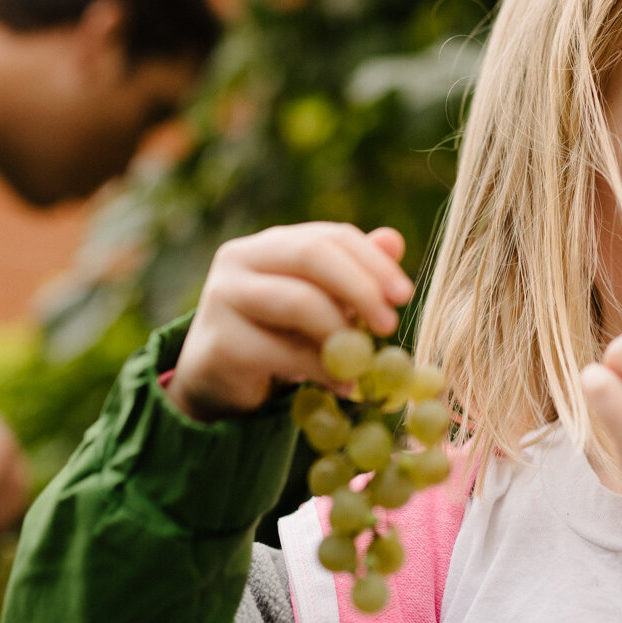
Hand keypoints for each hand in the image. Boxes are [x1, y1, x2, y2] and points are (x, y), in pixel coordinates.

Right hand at [169, 223, 412, 420]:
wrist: (217, 380)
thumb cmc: (275, 335)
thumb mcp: (317, 303)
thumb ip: (352, 272)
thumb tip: (394, 241)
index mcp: (270, 243)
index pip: (330, 236)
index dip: (373, 261)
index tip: (405, 294)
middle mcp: (240, 258)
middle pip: (312, 255)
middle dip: (360, 287)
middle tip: (391, 324)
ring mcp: (223, 296)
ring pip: (298, 301)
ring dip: (342, 333)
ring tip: (367, 362)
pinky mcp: (220, 341)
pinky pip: (282, 351)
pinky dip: (323, 370)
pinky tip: (345, 386)